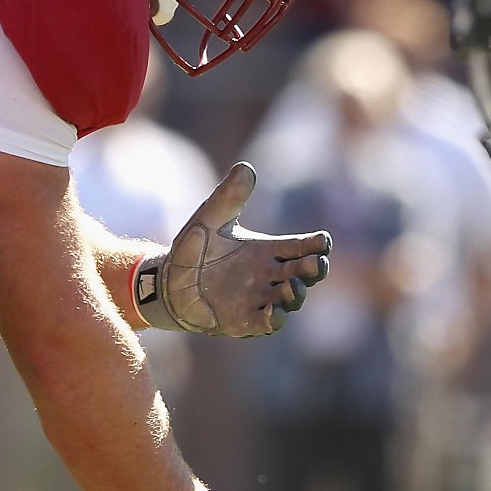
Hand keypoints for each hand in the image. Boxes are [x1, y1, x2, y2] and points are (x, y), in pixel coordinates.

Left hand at [136, 163, 330, 337]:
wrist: (167, 280)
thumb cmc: (194, 247)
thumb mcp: (211, 217)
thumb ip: (230, 195)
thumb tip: (246, 168)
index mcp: (267, 250)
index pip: (300, 247)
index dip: (315, 245)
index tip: (322, 241)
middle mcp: (268, 275)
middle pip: (301, 273)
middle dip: (312, 270)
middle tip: (317, 264)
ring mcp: (257, 299)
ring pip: (286, 299)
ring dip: (294, 295)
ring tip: (293, 288)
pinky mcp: (242, 320)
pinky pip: (263, 323)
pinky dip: (272, 320)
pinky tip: (275, 315)